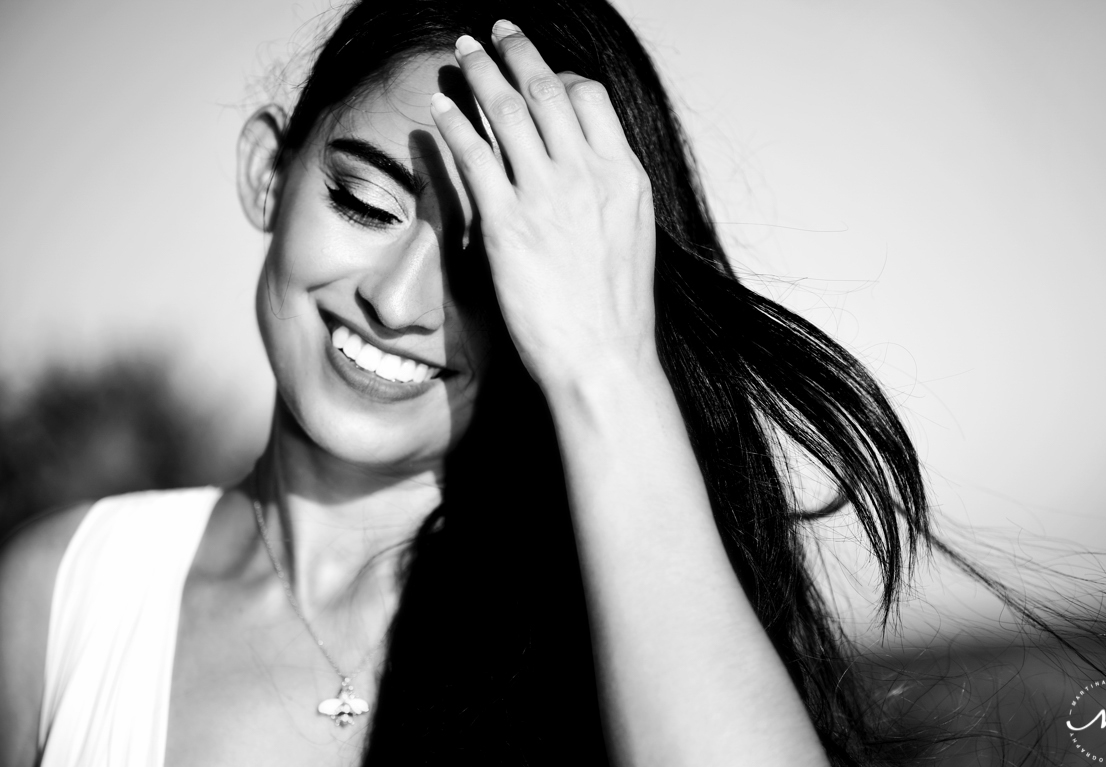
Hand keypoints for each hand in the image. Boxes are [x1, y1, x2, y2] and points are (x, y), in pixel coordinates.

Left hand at [429, 20, 657, 391]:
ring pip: (509, 111)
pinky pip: (475, 157)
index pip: (592, 98)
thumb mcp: (630, 238)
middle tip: (495, 32)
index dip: (560, 75)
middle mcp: (588, 175)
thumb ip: (607, 195)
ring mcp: (547, 197)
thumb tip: (586, 173)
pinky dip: (456, 124)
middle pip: (548, 90)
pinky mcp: (507, 225)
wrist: (603, 360)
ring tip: (462, 52)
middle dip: (517, 52)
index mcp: (625, 177)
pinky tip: (440, 106)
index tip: (540, 71)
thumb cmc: (616, 314)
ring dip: (481, 73)